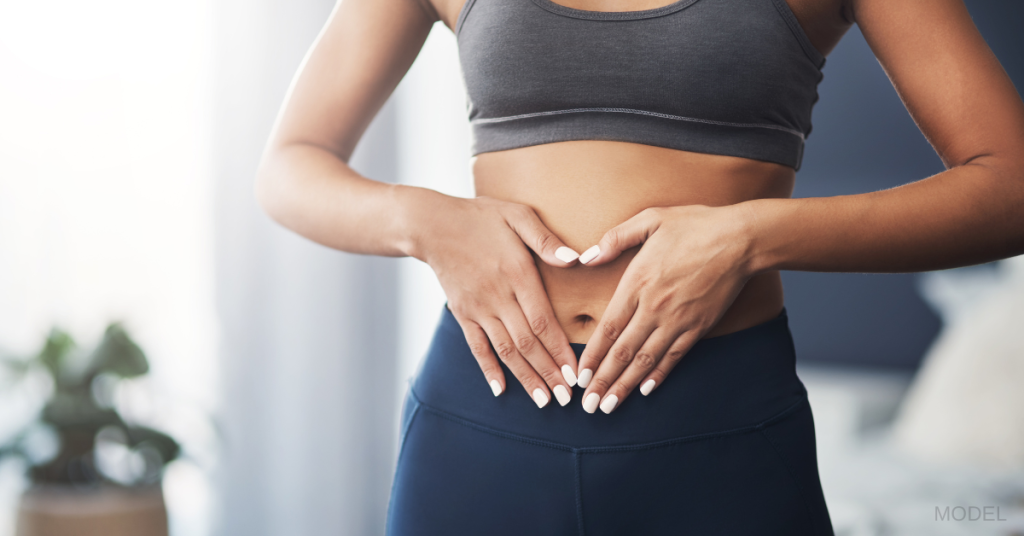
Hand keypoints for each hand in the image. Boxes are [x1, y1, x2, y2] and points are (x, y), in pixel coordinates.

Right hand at [410, 191, 581, 407]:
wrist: (432, 224)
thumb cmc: (481, 217)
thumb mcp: (517, 216)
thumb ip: (546, 240)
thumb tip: (575, 258)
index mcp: (517, 273)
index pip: (543, 320)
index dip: (560, 349)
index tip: (575, 372)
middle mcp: (498, 296)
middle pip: (527, 342)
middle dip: (549, 373)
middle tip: (568, 398)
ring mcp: (478, 308)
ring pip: (505, 350)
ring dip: (525, 377)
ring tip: (544, 400)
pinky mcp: (462, 313)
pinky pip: (476, 346)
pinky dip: (488, 369)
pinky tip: (500, 389)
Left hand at [574, 204, 755, 413]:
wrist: (741, 240)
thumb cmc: (694, 225)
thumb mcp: (650, 219)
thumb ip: (616, 238)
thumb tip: (588, 256)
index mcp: (638, 282)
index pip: (609, 327)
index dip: (593, 355)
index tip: (580, 376)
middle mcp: (655, 307)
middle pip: (623, 351)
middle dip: (604, 381)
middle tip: (588, 405)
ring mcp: (678, 320)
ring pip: (646, 360)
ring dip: (626, 386)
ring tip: (609, 407)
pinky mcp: (699, 326)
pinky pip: (674, 357)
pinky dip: (658, 375)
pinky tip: (644, 389)